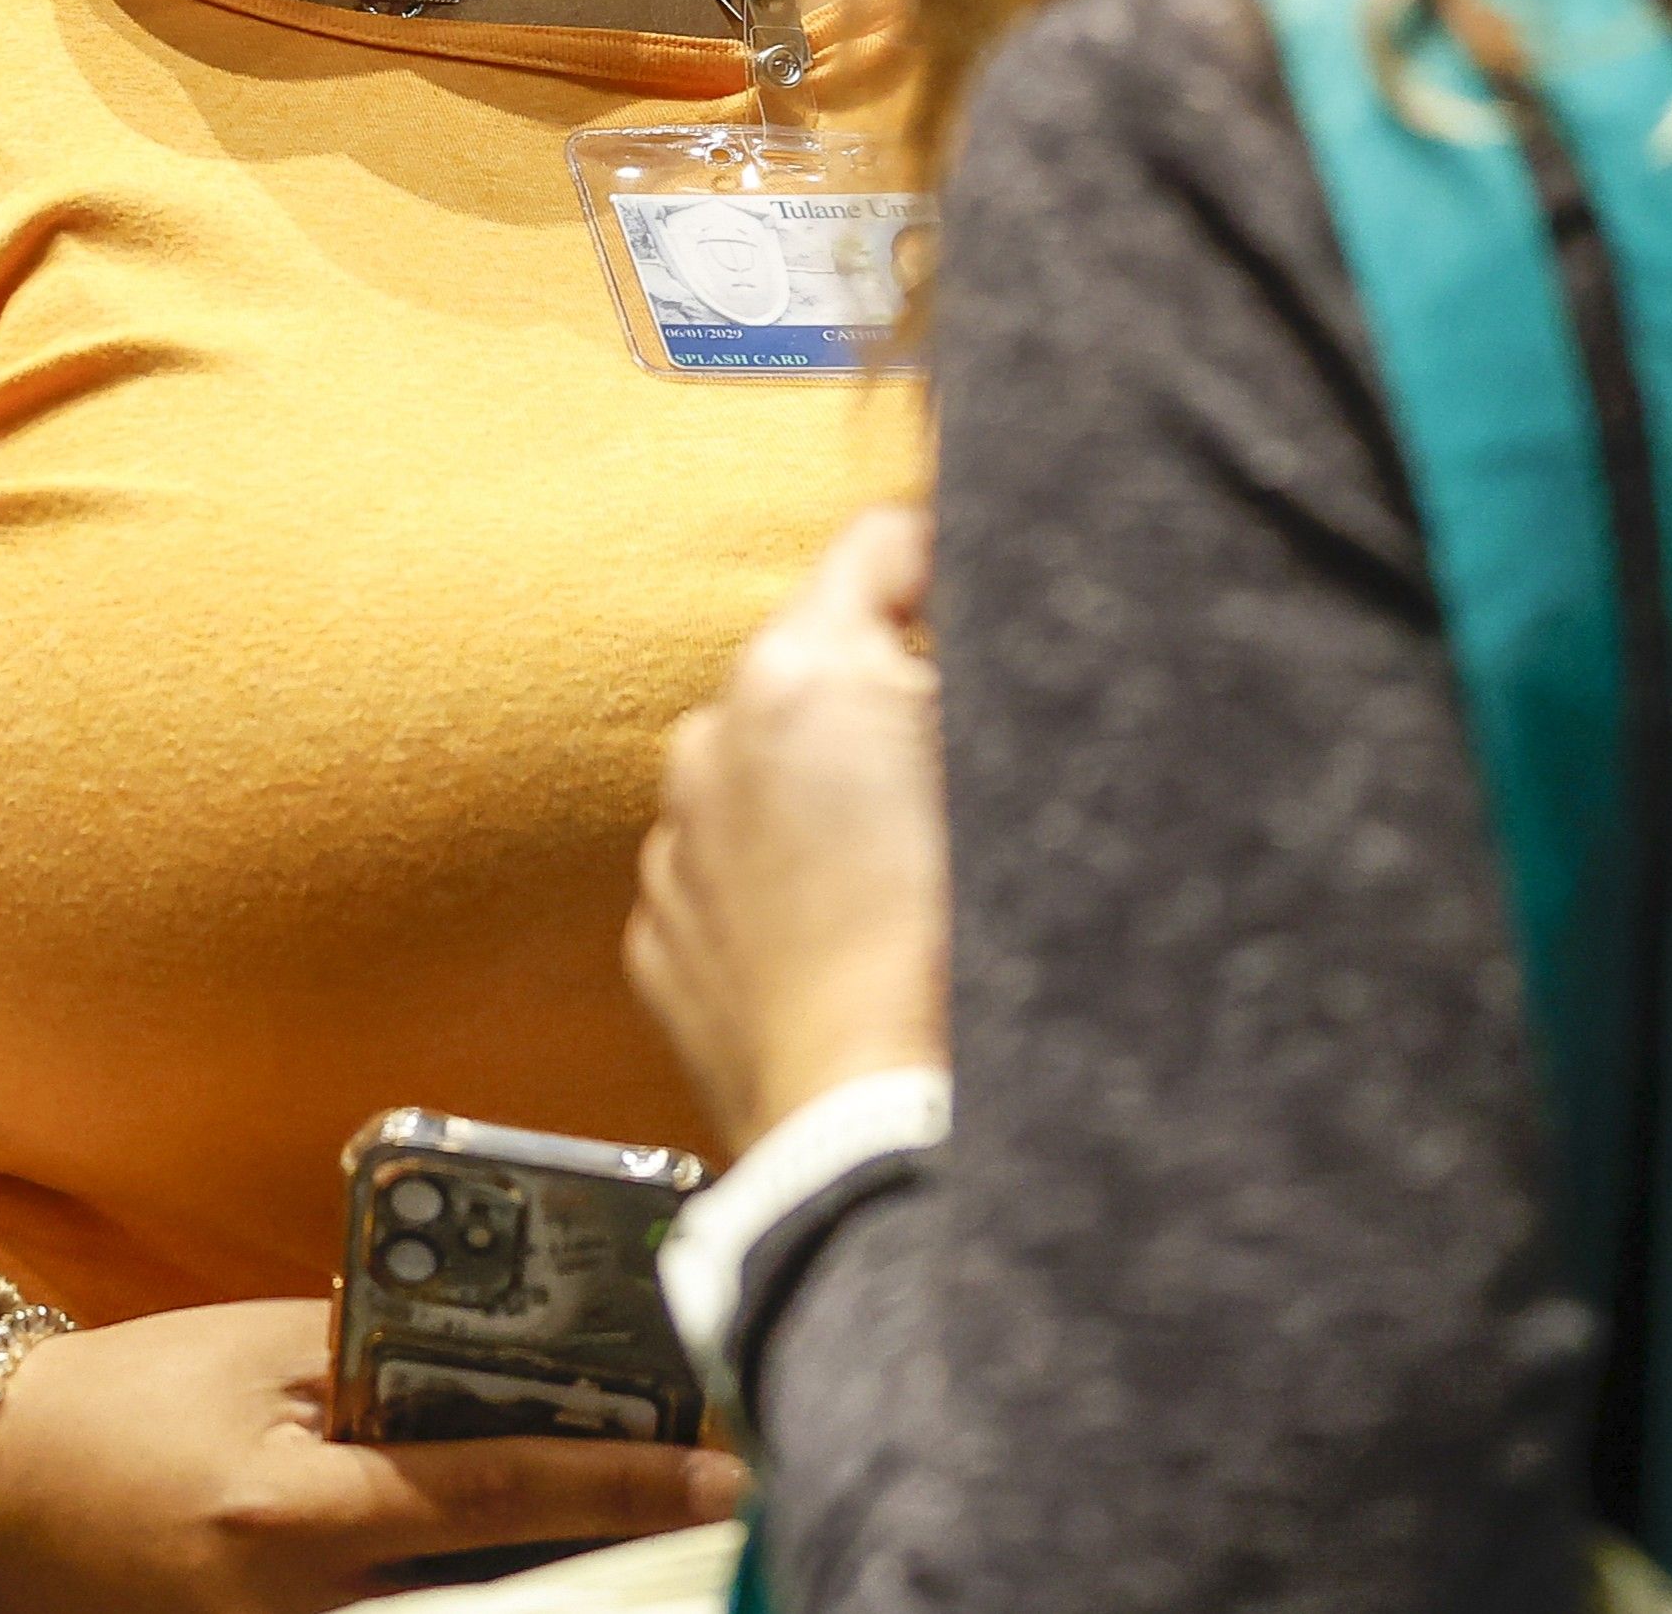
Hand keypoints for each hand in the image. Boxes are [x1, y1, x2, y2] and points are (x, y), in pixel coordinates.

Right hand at [0, 1298, 740, 1613]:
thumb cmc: (132, 1398)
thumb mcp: (265, 1349)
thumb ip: (388, 1358)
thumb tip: (514, 1355)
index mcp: (296, 1516)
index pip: (494, 1494)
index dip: (618, 1482)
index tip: (721, 1470)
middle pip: (498, 1595)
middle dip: (605, 1549)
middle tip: (708, 1502)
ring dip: (547, 1573)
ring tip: (641, 1525)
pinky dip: (469, 1591)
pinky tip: (529, 1556)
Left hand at [628, 504, 948, 1152]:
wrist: (874, 1131)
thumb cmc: (956, 957)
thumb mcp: (1008, 764)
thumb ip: (980, 662)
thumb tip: (975, 610)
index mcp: (798, 672)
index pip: (882, 540)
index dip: (948, 562)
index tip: (982, 600)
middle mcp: (711, 738)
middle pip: (821, 660)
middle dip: (888, 693)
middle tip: (960, 769)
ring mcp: (677, 840)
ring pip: (771, 767)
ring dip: (829, 789)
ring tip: (906, 870)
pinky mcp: (663, 933)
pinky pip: (733, 864)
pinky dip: (785, 877)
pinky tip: (850, 931)